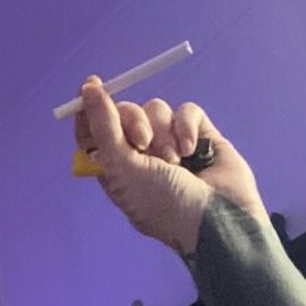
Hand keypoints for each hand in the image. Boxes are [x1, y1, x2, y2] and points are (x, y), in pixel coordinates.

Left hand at [75, 76, 268, 254]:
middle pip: (125, 112)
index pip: (93, 130)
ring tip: (175, 161)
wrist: (217, 219)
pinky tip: (193, 150)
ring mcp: (170, 142)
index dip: (90, 108)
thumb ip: (104, 128)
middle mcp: (139, 154)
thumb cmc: (163, 204)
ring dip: (163, 133)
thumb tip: (87, 89)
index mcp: (114, 167)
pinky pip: (186, 110)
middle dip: (133, 121)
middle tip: (143, 143)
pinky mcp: (198, 134)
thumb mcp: (123, 169)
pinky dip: (187, 126)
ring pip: (156, 109)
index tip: (90, 87)